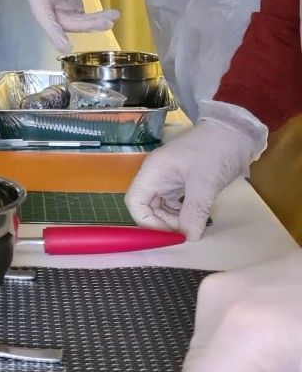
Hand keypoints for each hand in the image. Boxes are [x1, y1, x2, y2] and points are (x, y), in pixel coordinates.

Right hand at [10, 0, 119, 52]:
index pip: (45, 19)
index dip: (54, 34)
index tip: (65, 47)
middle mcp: (49, 7)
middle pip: (66, 23)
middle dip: (85, 26)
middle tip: (105, 23)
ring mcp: (62, 7)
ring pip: (78, 22)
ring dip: (94, 23)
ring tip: (112, 17)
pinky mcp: (73, 4)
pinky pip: (85, 16)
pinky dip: (99, 17)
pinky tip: (113, 14)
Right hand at [125, 103, 266, 239]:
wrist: (236, 132)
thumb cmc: (215, 151)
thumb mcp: (205, 184)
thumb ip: (194, 212)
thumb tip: (189, 238)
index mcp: (153, 172)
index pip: (135, 203)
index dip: (147, 222)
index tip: (170, 234)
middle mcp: (156, 176)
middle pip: (147, 208)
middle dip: (163, 224)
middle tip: (185, 235)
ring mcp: (169, 179)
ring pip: (161, 208)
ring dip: (174, 221)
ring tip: (193, 228)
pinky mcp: (183, 183)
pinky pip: (175, 204)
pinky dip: (183, 215)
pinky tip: (197, 220)